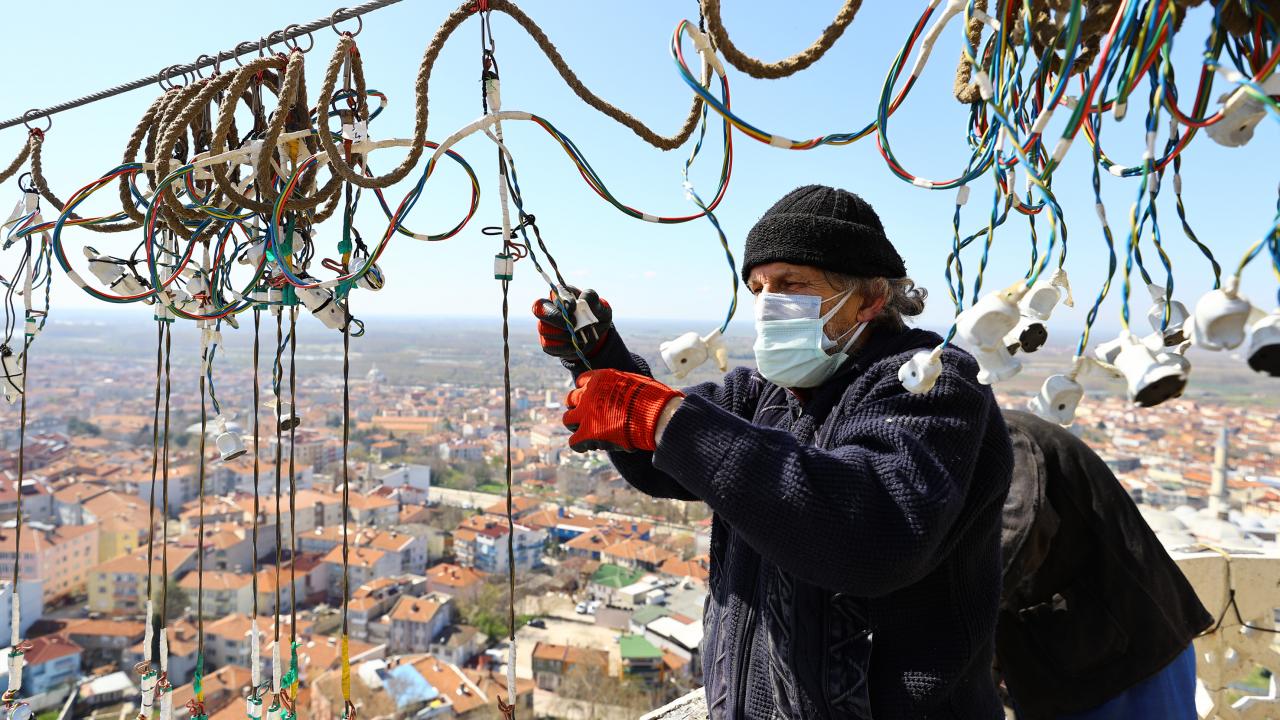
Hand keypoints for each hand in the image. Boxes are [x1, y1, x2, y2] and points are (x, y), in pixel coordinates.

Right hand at [533, 287, 612, 359]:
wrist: (596, 334)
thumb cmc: (595, 314)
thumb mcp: (599, 304)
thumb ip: (591, 298)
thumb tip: (582, 300)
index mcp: (561, 295)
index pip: (554, 293)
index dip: (562, 300)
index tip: (574, 307)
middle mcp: (548, 308)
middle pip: (540, 309)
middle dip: (556, 317)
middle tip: (574, 324)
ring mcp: (546, 326)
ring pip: (545, 329)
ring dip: (565, 335)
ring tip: (582, 337)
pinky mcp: (547, 343)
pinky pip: (550, 345)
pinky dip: (564, 347)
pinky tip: (576, 346)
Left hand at [562, 369, 683, 452]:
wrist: (653, 415)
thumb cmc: (652, 399)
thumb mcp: (635, 382)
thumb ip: (622, 386)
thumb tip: (625, 394)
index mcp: (600, 378)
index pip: (582, 381)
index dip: (587, 391)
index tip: (594, 399)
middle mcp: (588, 393)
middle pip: (571, 399)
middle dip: (578, 407)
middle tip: (589, 416)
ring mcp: (586, 413)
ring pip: (567, 420)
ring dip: (576, 426)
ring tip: (588, 432)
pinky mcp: (587, 433)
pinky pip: (574, 442)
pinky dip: (579, 445)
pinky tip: (587, 446)